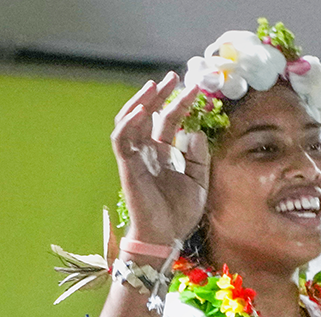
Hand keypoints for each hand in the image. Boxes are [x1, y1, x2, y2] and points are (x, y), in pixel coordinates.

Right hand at [114, 73, 210, 248]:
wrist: (166, 237)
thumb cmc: (179, 213)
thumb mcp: (198, 181)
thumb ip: (198, 156)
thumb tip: (195, 131)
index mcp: (161, 154)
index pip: (167, 121)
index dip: (179, 103)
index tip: (195, 88)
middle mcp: (146, 152)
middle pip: (148, 115)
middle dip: (159, 94)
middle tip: (173, 76)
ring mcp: (134, 158)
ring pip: (129, 121)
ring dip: (140, 102)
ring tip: (154, 86)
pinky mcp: (127, 167)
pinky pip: (122, 140)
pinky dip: (129, 123)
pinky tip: (142, 110)